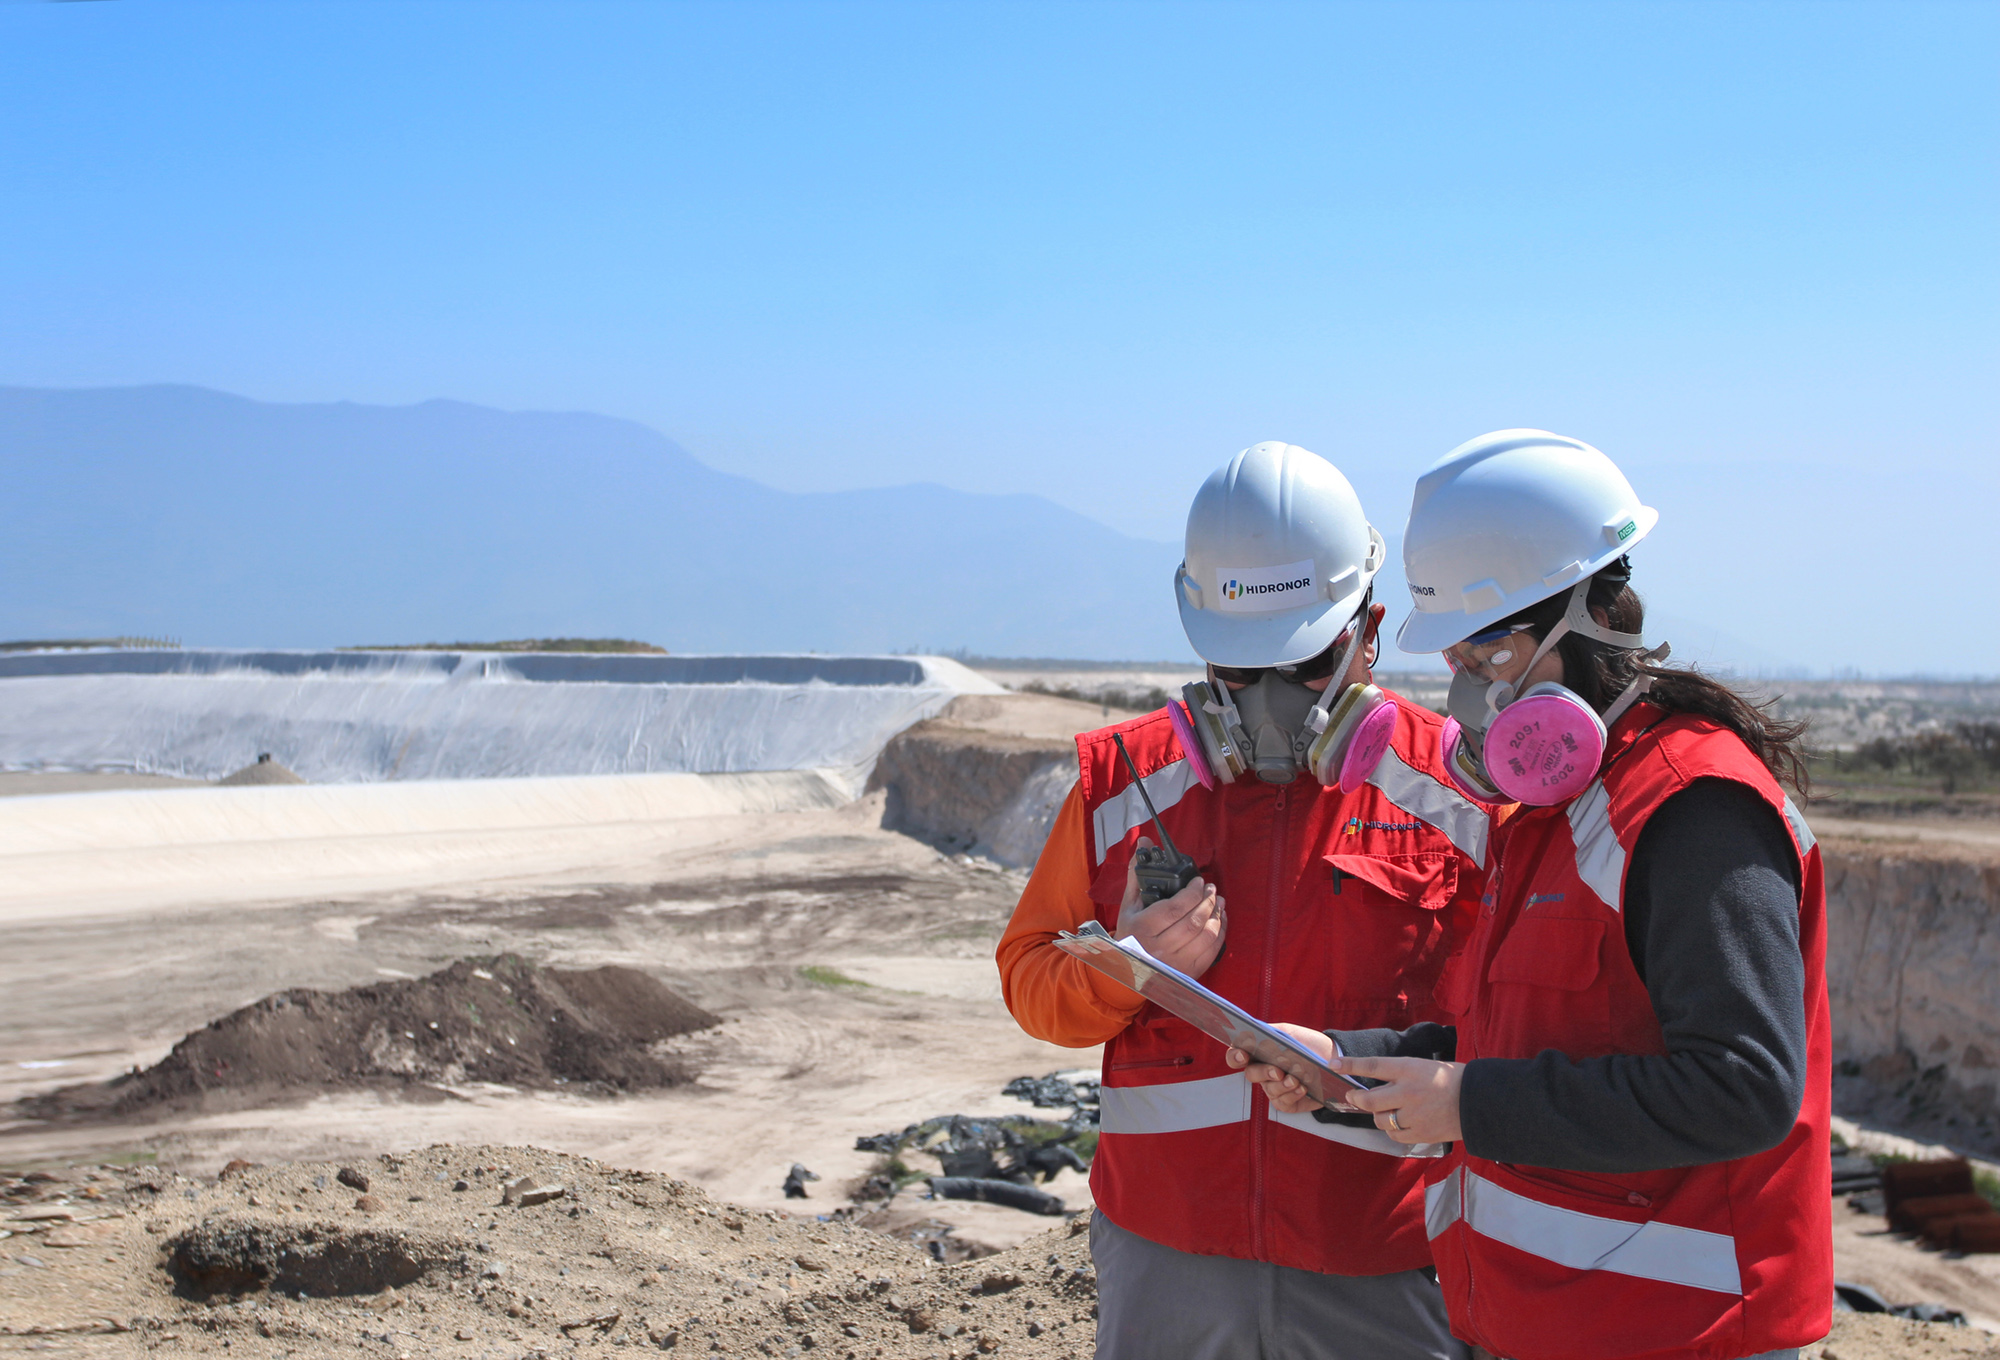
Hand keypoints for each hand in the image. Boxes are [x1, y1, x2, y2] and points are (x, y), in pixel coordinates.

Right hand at [1116, 838, 1225, 977]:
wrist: (1128, 970)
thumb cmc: (1129, 934)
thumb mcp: (1128, 904)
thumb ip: (1138, 873)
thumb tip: (1144, 842)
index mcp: (1142, 929)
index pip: (1175, 909)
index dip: (1192, 893)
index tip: (1198, 882)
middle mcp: (1159, 948)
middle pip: (1193, 922)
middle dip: (1207, 901)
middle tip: (1212, 889)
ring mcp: (1175, 963)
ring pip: (1205, 936)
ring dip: (1216, 915)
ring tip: (1218, 901)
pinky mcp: (1188, 972)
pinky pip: (1212, 951)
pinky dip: (1220, 932)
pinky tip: (1219, 919)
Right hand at [1226, 1023, 1331, 1114]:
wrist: (1333, 1059)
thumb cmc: (1308, 1045)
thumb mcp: (1289, 1033)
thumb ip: (1270, 1032)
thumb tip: (1252, 1034)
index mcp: (1259, 1053)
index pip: (1237, 1055)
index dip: (1234, 1056)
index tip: (1243, 1055)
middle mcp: (1264, 1072)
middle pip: (1251, 1075)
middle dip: (1263, 1073)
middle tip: (1278, 1071)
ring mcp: (1274, 1088)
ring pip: (1269, 1090)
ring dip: (1283, 1085)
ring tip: (1296, 1079)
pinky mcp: (1287, 1102)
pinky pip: (1282, 1103)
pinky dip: (1293, 1095)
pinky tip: (1303, 1088)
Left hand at [1326, 1055, 1464, 1144]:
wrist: (1480, 1102)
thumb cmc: (1452, 1079)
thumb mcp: (1425, 1066)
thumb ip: (1400, 1074)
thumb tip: (1375, 1082)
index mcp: (1411, 1069)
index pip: (1373, 1066)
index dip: (1351, 1065)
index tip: (1334, 1064)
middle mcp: (1409, 1092)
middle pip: (1369, 1100)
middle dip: (1356, 1099)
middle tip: (1353, 1097)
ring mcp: (1414, 1115)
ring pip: (1380, 1120)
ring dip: (1378, 1116)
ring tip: (1387, 1111)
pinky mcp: (1420, 1134)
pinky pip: (1394, 1135)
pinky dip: (1393, 1130)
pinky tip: (1401, 1124)